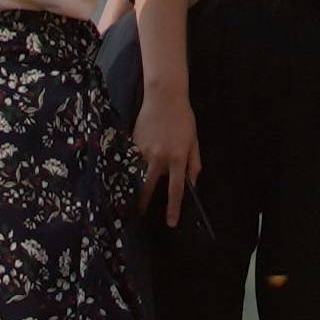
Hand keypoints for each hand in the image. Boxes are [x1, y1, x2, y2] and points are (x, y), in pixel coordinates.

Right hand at [134, 57, 202, 221]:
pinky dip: (130, 166)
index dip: (174, 207)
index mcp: (178, 157)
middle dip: (142, 202)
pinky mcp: (132, 141)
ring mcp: (143, 149)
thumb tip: (192, 183)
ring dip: (133, 185)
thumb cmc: (183, 118)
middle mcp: (159, 156)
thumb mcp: (194, 141)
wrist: (164, 96)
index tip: (171, 222)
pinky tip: (126, 171)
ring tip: (127, 197)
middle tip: (138, 215)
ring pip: (137, 173)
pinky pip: (131, 159)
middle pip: (149, 185)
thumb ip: (193, 163)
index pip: (176, 188)